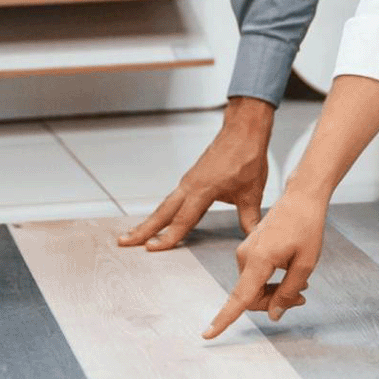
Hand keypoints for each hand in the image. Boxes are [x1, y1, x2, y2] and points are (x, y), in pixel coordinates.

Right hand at [118, 97, 272, 250]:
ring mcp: (189, 181)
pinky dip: (162, 211)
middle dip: (143, 229)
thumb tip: (254, 239)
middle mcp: (190, 185)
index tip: (151, 249)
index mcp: (203, 189)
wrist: (244, 129)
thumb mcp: (252, 191)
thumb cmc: (247, 156)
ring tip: (133, 234)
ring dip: (149, 220)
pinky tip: (160, 219)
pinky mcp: (192, 178)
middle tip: (124, 242)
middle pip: (162, 212)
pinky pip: (172, 198)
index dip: (168, 237)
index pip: (183, 220)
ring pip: (165, 205)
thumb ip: (250, 218)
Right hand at [203, 191, 325, 338]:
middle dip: (273, 302)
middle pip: (251, 297)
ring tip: (300, 285)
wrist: (301, 198)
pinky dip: (271, 280)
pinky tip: (290, 272)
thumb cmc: (307, 226)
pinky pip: (254, 275)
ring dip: (274, 291)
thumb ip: (288, 292)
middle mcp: (246, 256)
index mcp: (259, 259)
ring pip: (253, 287)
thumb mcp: (305, 264)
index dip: (224, 319)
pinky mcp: (249, 249)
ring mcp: (245, 251)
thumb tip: (275, 314)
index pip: (240, 297)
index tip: (208, 334)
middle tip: (301, 298)